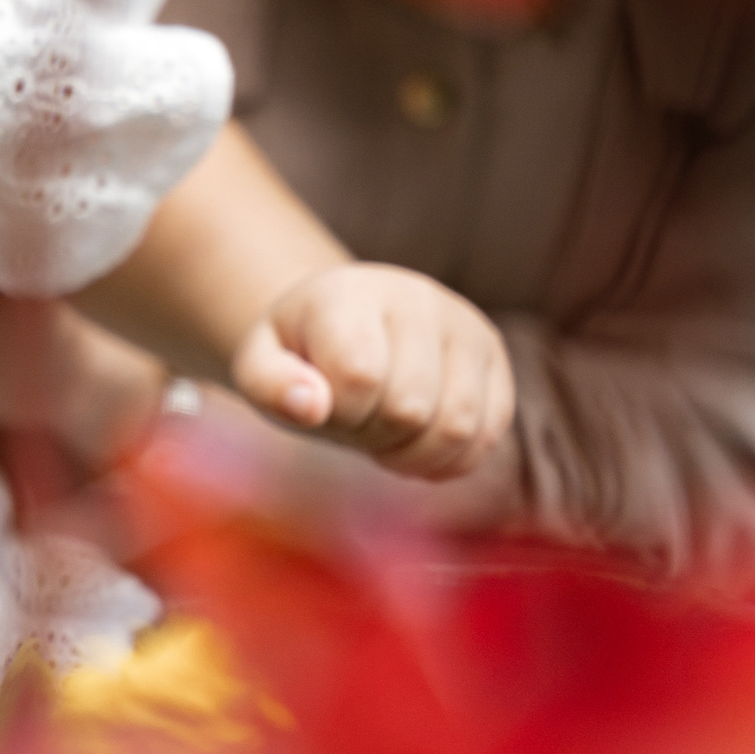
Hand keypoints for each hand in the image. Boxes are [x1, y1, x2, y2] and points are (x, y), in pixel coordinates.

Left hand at [230, 264, 513, 479]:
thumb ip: (271, 386)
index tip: (323, 405)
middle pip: (411, 408)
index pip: (360, 375)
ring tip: (385, 438)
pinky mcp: (494, 357)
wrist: (347, 328)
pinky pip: (489, 434)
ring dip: (414, 455)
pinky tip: (417, 445)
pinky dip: (450, 459)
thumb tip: (311, 407)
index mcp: (351, 293)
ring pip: (459, 426)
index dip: (340, 413)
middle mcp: (417, 298)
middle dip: (374, 435)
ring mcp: (464, 325)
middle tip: (355, 422)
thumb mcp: (261, 366)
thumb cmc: (301, 356)